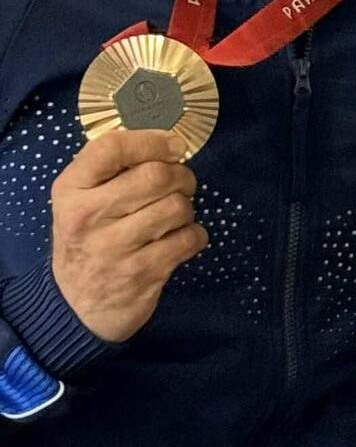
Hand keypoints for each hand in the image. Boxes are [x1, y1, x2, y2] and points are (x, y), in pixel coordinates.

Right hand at [49, 129, 207, 342]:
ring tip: (173, 217)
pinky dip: (194, 235)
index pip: (111, 148)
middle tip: (182, 185)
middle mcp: (88, 216)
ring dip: (187, 208)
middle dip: (182, 176)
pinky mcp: (143, 272)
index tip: (174, 146)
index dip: (152, 141)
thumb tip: (168, 144)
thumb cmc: (87, 241)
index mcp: (70, 190)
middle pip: (156, 175)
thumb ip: (112, 171)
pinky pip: (190, 238)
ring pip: (178, 206)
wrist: (76, 306)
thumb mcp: (80, 202)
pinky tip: (178, 240)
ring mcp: (114, 247)